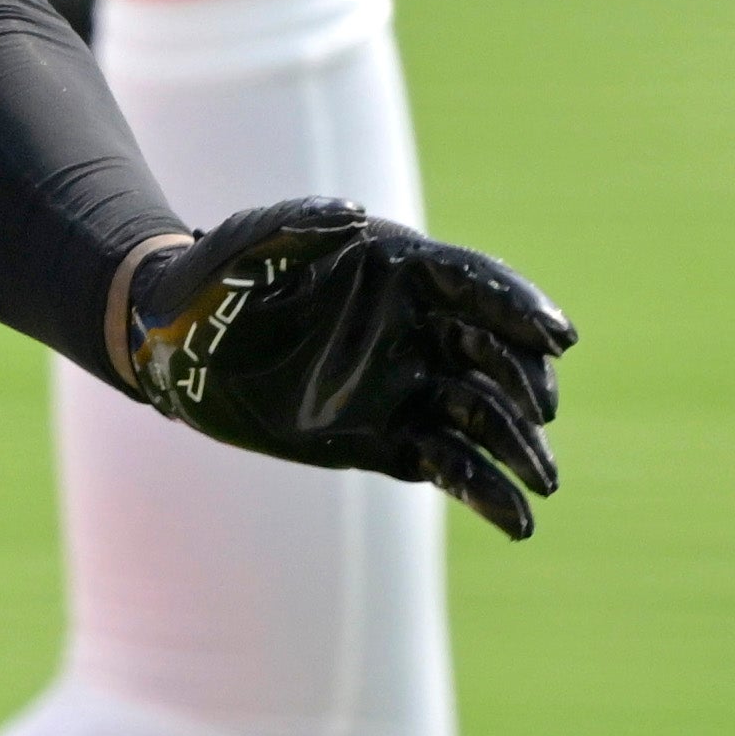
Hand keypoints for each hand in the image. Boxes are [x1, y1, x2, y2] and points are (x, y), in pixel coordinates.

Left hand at [117, 193, 570, 535]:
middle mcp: (418, 328)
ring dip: (519, 446)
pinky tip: (518, 522)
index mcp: (402, 270)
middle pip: (494, 353)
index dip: (520, 308)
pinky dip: (485, 492)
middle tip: (542, 412)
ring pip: (482, 415)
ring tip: (544, 481)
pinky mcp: (389, 440)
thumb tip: (350, 213)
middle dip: (525, 381)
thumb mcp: (252, 242)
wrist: (176, 345)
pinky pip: (450, 466)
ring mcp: (408, 386)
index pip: (477, 285)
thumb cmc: (215, 278)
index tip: (559, 337)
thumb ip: (300, 224)